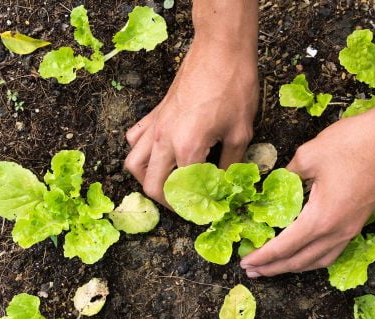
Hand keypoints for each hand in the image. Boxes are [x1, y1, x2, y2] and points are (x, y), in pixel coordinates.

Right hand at [124, 38, 258, 204]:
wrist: (220, 50)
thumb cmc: (234, 87)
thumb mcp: (241, 132)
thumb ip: (231, 164)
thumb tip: (227, 184)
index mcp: (187, 148)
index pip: (183, 191)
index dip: (195, 207)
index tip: (206, 211)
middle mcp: (164, 140)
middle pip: (152, 185)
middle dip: (167, 202)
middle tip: (186, 204)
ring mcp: (156, 126)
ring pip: (134, 164)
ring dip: (147, 180)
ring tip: (168, 184)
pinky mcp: (155, 113)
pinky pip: (136, 139)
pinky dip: (141, 153)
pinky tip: (159, 154)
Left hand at [240, 105, 374, 276]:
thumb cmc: (353, 143)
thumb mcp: (309, 155)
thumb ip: (287, 175)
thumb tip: (275, 183)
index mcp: (321, 219)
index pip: (284, 247)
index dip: (262, 257)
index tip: (245, 262)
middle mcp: (337, 231)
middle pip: (300, 261)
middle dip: (274, 268)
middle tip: (252, 270)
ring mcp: (352, 228)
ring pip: (319, 260)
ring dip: (295, 266)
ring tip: (276, 267)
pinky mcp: (360, 220)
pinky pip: (333, 250)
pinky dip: (314, 257)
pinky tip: (307, 252)